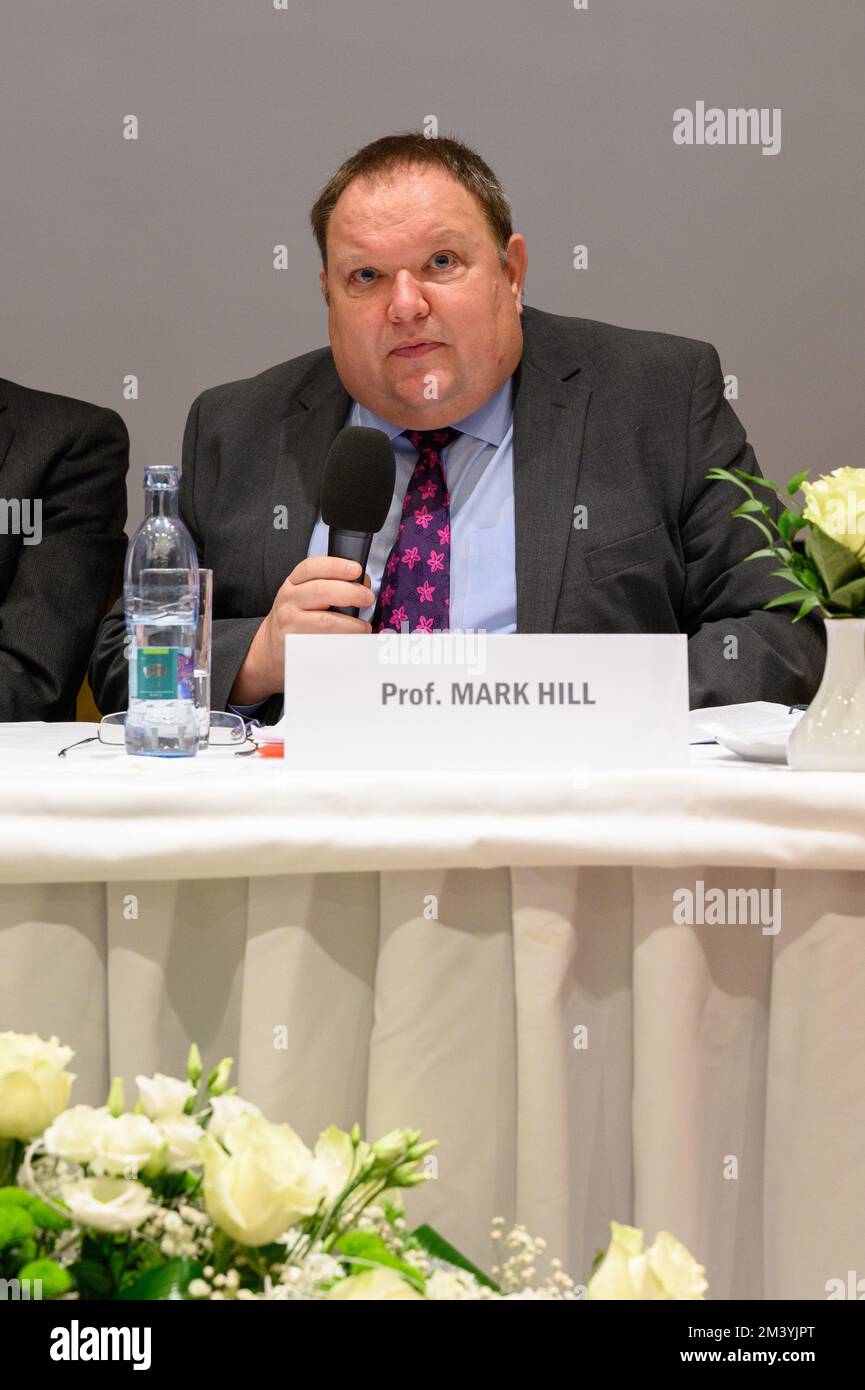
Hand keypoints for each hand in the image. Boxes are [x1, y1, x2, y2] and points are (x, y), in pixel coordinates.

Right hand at [229, 556, 374, 702]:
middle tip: (368, 598)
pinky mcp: (295, 645)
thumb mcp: (304, 595)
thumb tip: (363, 584)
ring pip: (326, 621)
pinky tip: (352, 642)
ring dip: (352, 624)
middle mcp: (289, 599)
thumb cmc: (295, 618)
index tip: (357, 570)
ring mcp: (290, 623)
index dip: (336, 566)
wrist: (270, 648)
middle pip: (322, 591)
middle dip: (351, 593)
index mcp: (293, 583)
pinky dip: (343, 642)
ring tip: (363, 627)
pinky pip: (325, 643)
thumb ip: (329, 584)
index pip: (312, 567)